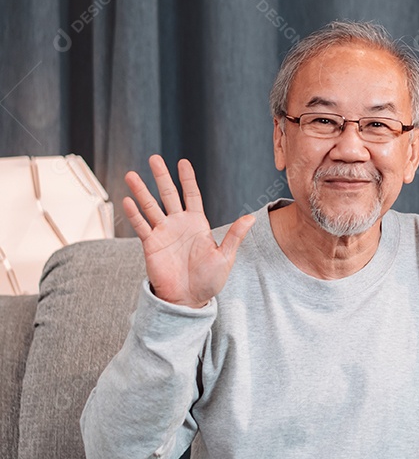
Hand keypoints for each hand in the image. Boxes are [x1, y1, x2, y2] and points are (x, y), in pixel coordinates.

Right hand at [123, 155, 254, 307]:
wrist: (189, 299)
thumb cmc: (209, 280)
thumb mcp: (225, 257)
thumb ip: (235, 236)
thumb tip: (250, 217)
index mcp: (198, 224)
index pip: (192, 195)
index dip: (187, 179)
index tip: (183, 162)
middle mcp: (179, 225)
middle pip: (168, 195)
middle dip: (161, 177)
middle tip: (154, 158)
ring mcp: (163, 233)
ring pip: (150, 207)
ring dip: (141, 191)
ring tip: (131, 175)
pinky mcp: (151, 245)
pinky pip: (141, 227)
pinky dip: (135, 214)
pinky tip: (128, 201)